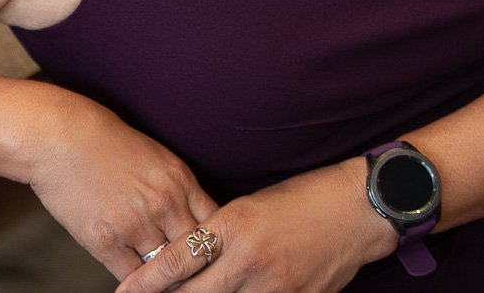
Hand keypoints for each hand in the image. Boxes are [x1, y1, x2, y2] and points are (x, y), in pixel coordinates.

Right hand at [24, 95, 219, 283]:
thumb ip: (174, 188)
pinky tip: (137, 286)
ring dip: (165, 277)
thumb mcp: (152, 156)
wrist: (56, 136)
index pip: (214, 226)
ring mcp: (135, 225)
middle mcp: (163, 204)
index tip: (211, 256)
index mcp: (179, 180)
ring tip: (165, 283)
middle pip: (195, 253)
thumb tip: (188, 216)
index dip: (214, 245)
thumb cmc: (101, 140)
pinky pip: (133, 276)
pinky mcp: (105, 241)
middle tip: (195, 279)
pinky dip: (137, 284)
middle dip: (194, 267)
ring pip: (165, 269)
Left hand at [114, 159, 397, 292]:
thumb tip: (191, 256)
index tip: (124, 292)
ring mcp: (276, 286)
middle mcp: (250, 260)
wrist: (359, 209)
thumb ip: (220, 233)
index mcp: (233, 226)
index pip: (178, 259)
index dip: (147, 280)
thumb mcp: (250, 206)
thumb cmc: (303, 198)